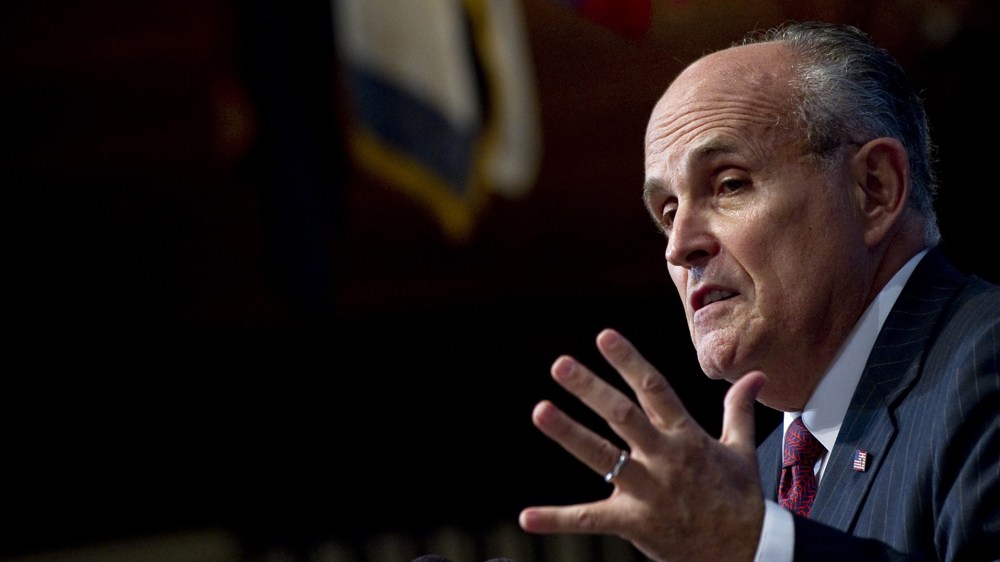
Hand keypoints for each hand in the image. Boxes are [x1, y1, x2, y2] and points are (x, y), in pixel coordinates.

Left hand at [518, 328, 766, 561]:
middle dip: (591, 389)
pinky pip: (591, 519)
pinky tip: (526, 517)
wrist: (748, 552)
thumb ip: (738, 409)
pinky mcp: (634, 523)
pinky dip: (557, 519)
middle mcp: (665, 458)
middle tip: (560, 364)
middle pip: (623, 416)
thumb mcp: (741, 450)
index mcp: (686, 437)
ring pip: (603, 458)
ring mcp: (648, 491)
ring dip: (570, 434)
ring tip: (540, 411)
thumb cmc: (740, 499)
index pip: (654, 390)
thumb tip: (756, 376)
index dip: (629, 361)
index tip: (604, 336)